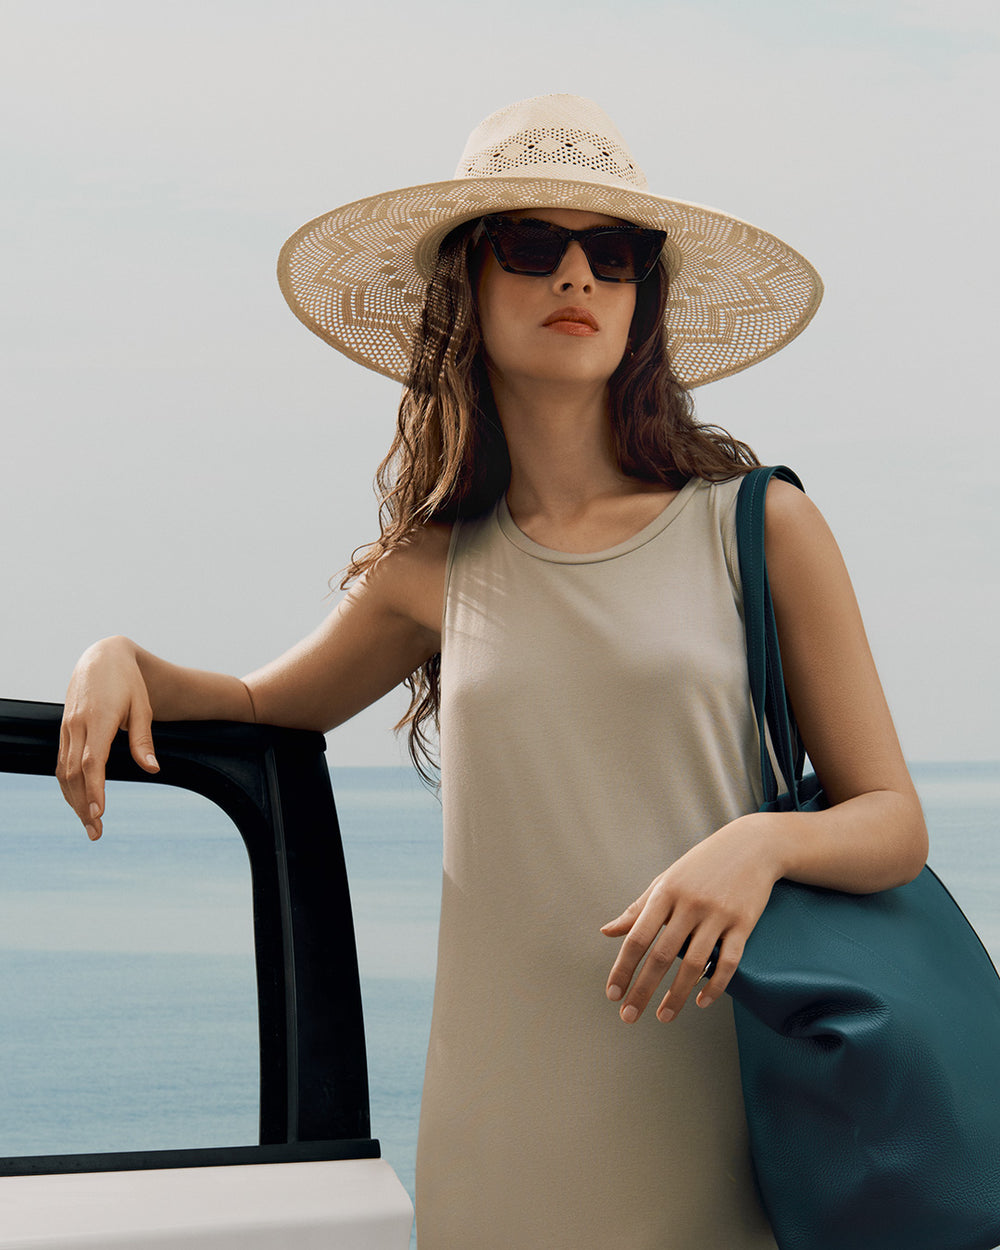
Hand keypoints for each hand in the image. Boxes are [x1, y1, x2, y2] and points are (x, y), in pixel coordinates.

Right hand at [56, 636, 159, 839]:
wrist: (101, 657)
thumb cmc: (128, 681)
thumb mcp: (143, 706)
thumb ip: (143, 739)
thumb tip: (152, 769)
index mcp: (97, 719)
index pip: (91, 762)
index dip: (94, 788)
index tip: (100, 812)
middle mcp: (77, 725)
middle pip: (73, 774)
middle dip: (83, 805)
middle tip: (96, 832)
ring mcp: (67, 728)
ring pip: (63, 772)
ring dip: (74, 800)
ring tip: (89, 824)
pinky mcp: (64, 730)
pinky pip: (61, 763)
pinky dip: (68, 786)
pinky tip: (78, 802)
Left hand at [601, 815, 779, 1022]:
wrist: (752, 845)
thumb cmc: (702, 865)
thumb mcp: (666, 880)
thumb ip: (638, 908)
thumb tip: (608, 931)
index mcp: (665, 892)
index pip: (638, 936)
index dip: (623, 968)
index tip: (612, 994)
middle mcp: (690, 903)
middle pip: (662, 955)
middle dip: (643, 989)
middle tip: (629, 1016)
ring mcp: (718, 914)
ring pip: (694, 963)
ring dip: (677, 995)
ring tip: (663, 1016)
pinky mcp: (744, 923)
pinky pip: (728, 961)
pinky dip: (715, 985)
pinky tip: (702, 1002)